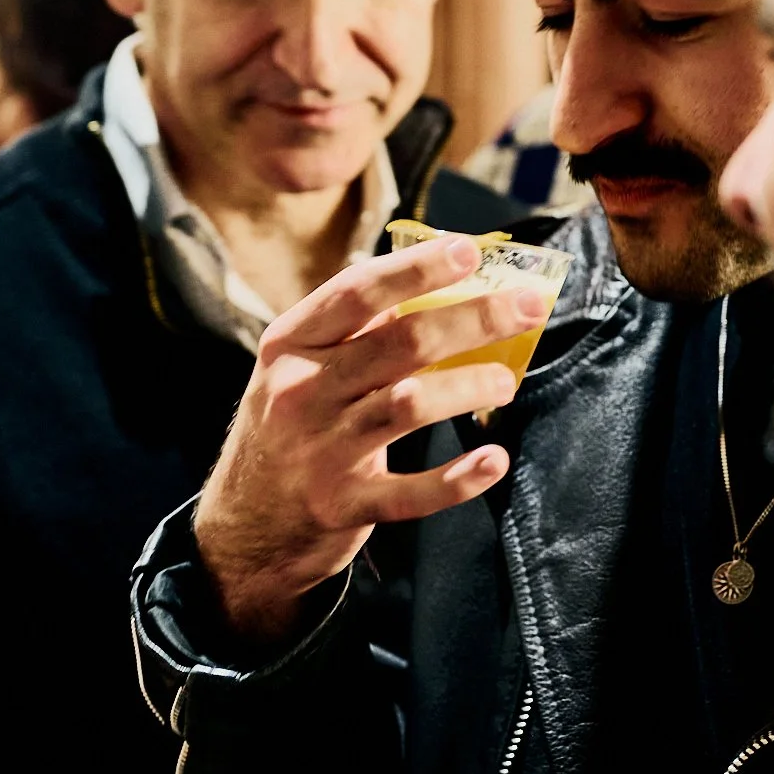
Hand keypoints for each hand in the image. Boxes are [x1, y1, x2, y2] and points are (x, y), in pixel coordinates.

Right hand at [195, 237, 550, 639]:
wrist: (244, 524)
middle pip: (399, 342)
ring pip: (408, 405)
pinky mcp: (341, 505)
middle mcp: (301, 391)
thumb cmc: (288, 429)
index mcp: (290, 345)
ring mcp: (320, 451)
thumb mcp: (299, 369)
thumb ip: (354, 330)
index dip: (416, 269)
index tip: (470, 249)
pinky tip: (493, 460)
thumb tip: (437, 283)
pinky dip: (456, 479)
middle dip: (473, 318)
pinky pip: (409, 492)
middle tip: (529, 306)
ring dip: (468, 386)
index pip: (356, 292)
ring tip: (506, 381)